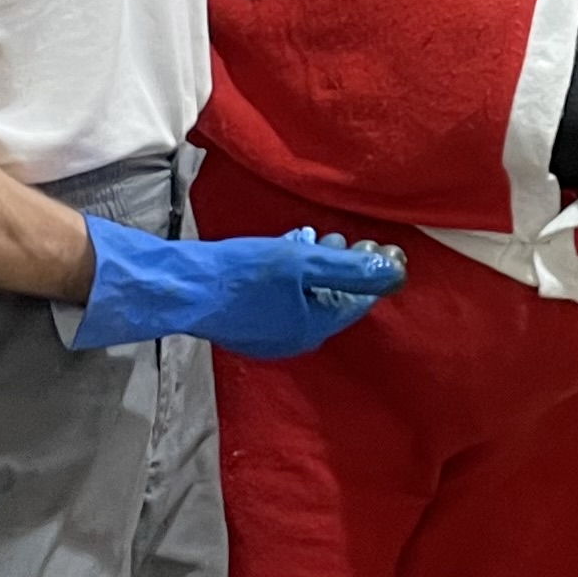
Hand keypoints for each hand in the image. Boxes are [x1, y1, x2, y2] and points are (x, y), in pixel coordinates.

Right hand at [70, 223, 409, 358]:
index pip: (357, 301)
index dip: (370, 272)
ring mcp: (268, 334)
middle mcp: (294, 338)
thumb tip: (396, 273)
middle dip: (341, 267)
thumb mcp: (303, 262)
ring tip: (311, 239)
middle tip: (340, 238)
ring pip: (305, 298)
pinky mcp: (247, 324)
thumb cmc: (242, 274)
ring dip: (315, 268)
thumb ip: (350, 268)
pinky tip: (283, 253)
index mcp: (313, 328)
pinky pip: (282, 300)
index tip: (376, 244)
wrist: (182, 287)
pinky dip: (290, 277)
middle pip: (331, 299)